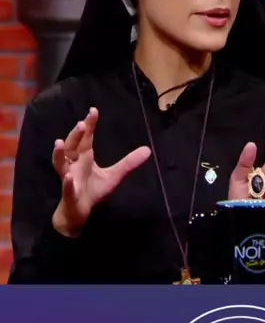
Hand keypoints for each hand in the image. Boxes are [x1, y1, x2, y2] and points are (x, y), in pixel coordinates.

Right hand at [51, 107, 150, 236]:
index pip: (86, 138)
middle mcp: (74, 164)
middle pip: (71, 146)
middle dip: (75, 135)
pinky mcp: (70, 194)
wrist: (78, 212)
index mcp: (84, 157)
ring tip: (59, 142)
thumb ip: (128, 163)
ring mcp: (69, 178)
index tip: (93, 110)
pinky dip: (67, 182)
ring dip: (59, 153)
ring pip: (60, 163)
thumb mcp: (114, 176)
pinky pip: (67, 187)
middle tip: (81, 124)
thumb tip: (148, 150)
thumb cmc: (93, 190)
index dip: (89, 125)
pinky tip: (69, 177)